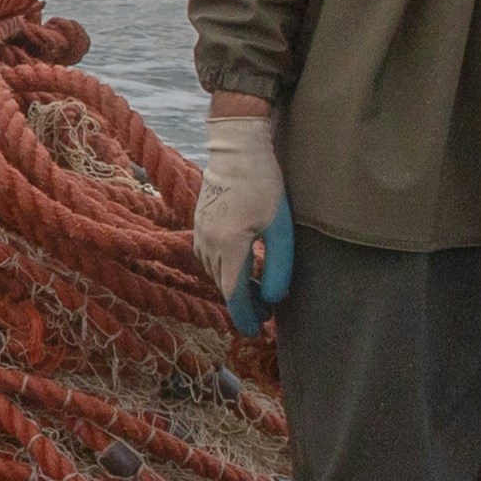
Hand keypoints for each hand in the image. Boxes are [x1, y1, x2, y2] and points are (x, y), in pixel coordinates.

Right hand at [185, 111, 282, 303]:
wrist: (235, 148)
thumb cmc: (263, 183)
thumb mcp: (281, 226)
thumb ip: (278, 265)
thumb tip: (273, 299)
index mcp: (228, 247)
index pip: (234, 294)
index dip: (245, 317)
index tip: (257, 332)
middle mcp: (208, 243)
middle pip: (224, 286)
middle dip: (244, 304)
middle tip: (267, 314)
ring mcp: (200, 233)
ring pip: (215, 273)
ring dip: (235, 286)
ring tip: (258, 292)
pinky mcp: (199, 223)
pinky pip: (209, 257)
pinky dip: (225, 269)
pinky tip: (241, 265)